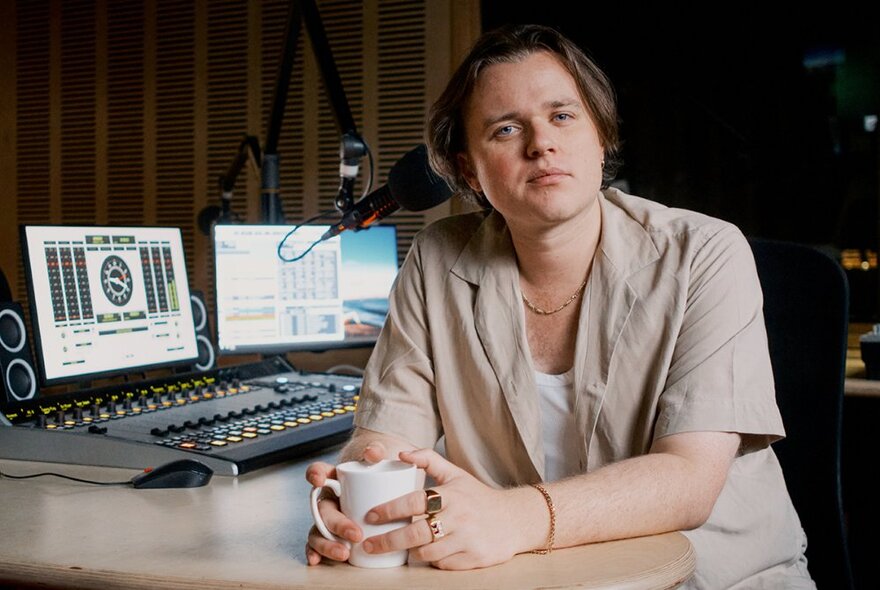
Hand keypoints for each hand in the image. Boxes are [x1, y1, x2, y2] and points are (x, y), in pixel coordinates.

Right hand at [304, 443, 389, 564]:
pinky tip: (316, 561)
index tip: (318, 479)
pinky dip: (315, 553)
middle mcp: (328, 498)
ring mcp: (329, 518)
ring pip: (319, 530)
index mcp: (334, 478)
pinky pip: (319, 545)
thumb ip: (377, 450)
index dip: (315, 474)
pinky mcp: (333, 535)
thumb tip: (372, 453)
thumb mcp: (380, 459)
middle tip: (355, 533)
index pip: (318, 472)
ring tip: (344, 553)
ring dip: (327, 544)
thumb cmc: (379, 472)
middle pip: (323, 510)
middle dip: (336, 523)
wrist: (386, 486)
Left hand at [360, 448, 524, 569]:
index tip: (371, 514)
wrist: (514, 519)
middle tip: (369, 544)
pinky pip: (443, 565)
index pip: (415, 501)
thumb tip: (401, 453)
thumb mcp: (456, 474)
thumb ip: (429, 459)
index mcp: (452, 494)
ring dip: (411, 552)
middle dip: (388, 540)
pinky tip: (430, 554)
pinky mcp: (475, 559)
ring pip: (427, 553)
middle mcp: (460, 517)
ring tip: (404, 547)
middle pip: (416, 533)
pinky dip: (433, 561)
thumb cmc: (478, 497)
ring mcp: (468, 539)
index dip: (390, 509)